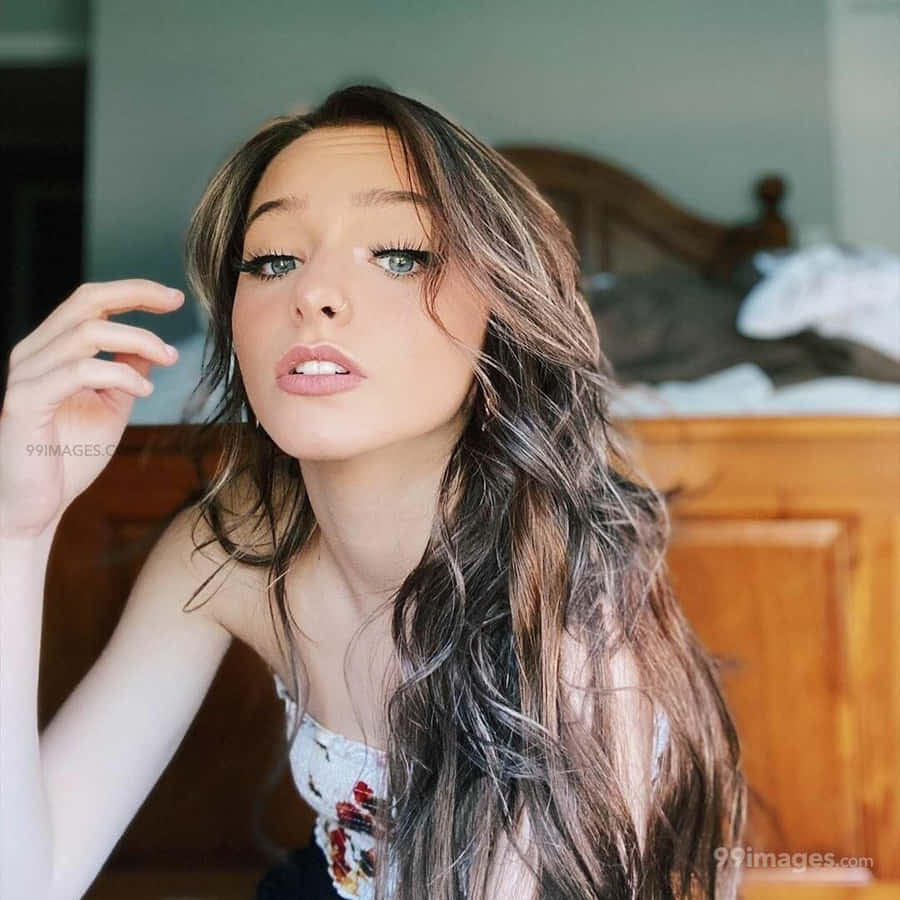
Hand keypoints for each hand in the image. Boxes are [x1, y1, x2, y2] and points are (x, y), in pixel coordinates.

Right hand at [0, 280, 183, 538]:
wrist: (35, 508)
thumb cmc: (69, 458)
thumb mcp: (110, 407)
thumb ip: (127, 373)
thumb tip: (153, 347)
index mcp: (50, 350)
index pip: (89, 301)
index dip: (132, 291)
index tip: (174, 297)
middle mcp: (33, 354)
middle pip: (85, 301)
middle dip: (136, 294)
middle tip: (176, 304)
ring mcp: (26, 376)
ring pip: (87, 332)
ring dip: (138, 341)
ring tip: (167, 360)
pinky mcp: (25, 402)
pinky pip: (79, 371)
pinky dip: (120, 374)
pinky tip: (144, 390)